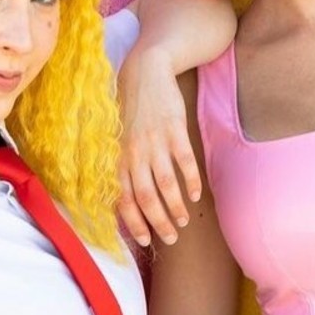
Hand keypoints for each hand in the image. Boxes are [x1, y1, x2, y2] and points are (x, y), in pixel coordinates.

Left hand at [116, 45, 200, 247]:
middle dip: (159, 223)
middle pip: (147, 199)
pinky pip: (184, 163)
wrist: (145, 73)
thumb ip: (123, 168)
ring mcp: (155, 143)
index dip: (136, 224)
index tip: (148, 241)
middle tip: (171, 238)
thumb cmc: (131, 111)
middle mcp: (134, 154)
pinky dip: (191, 181)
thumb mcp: (119, 140)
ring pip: (166, 185)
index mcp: (119, 159)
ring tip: (184, 220)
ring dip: (176, 207)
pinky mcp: (174, 131)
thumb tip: (128, 202)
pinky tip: (196, 195)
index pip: (125, 201)